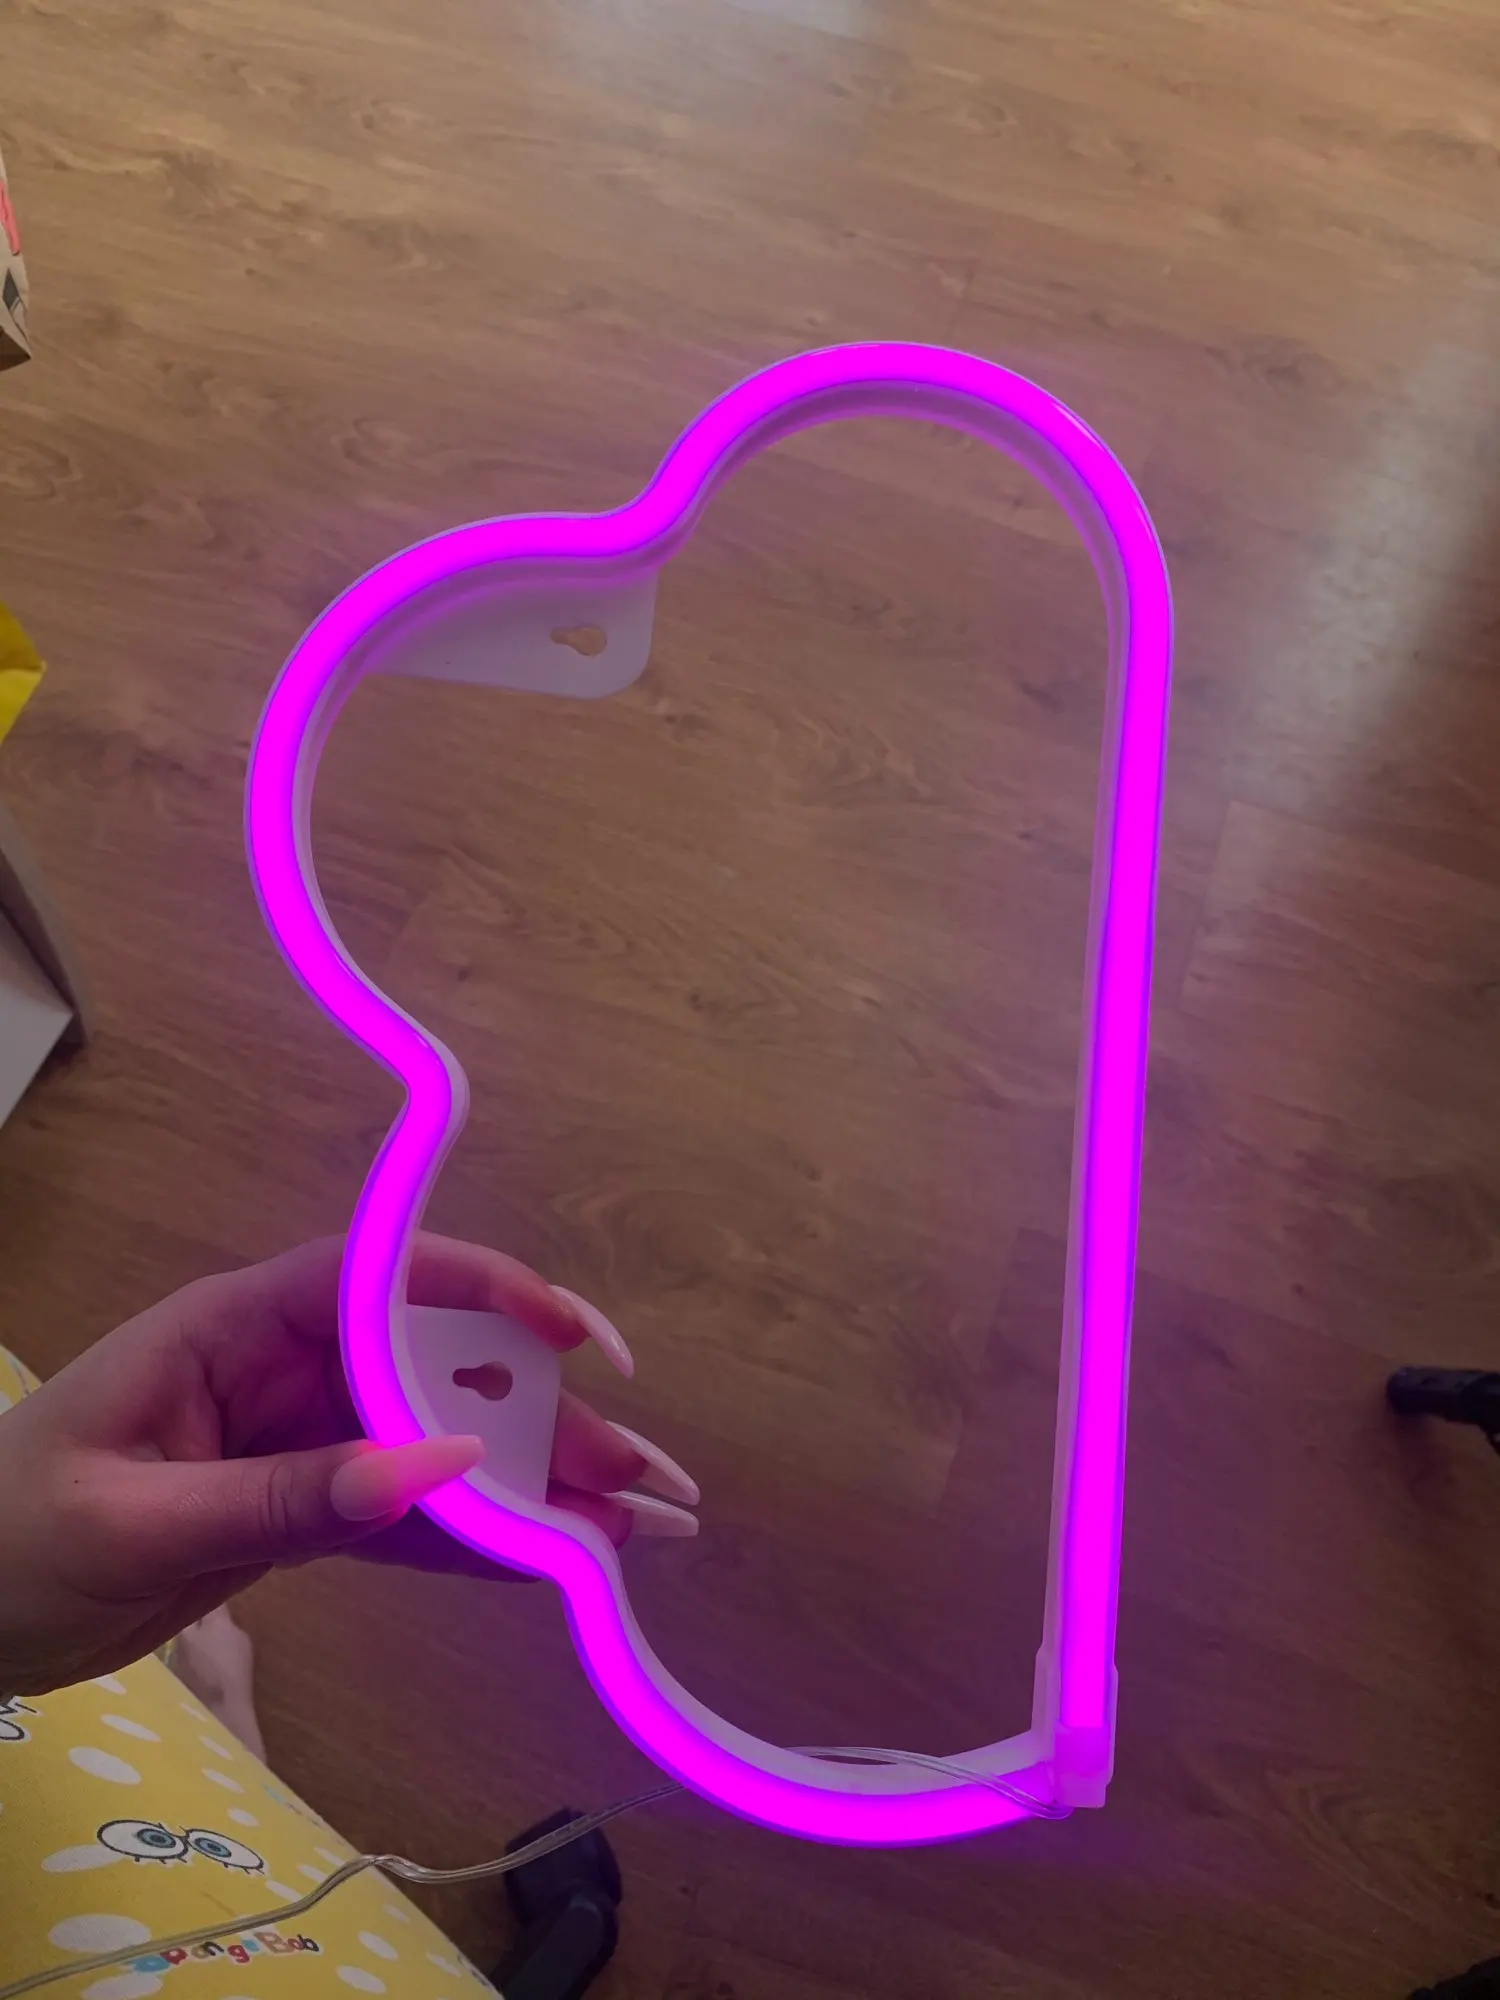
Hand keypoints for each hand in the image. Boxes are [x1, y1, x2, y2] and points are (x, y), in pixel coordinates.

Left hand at [0, 1234, 697, 1694]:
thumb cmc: (8, 1541)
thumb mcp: (138, 1520)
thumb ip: (292, 1496)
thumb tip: (447, 1463)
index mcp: (236, 1325)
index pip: (379, 1279)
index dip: (487, 1293)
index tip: (576, 1337)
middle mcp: (285, 1369)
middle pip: (439, 1372)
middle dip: (547, 1418)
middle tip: (650, 1478)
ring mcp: (302, 1442)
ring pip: (442, 1449)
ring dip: (536, 1488)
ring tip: (637, 1528)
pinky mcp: (304, 1512)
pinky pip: (407, 1520)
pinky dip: (478, 1544)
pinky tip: (553, 1564)